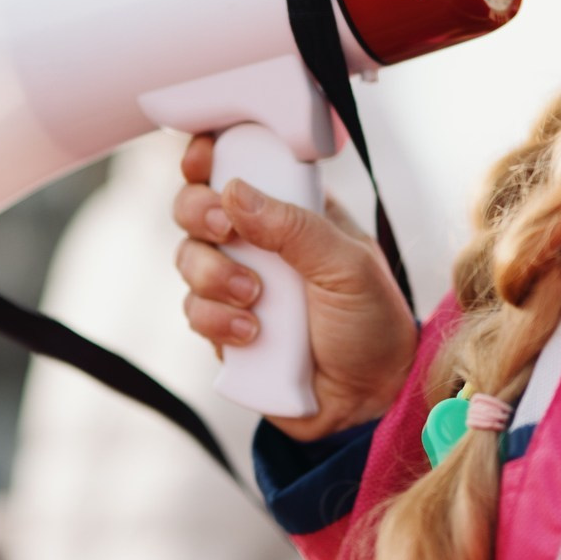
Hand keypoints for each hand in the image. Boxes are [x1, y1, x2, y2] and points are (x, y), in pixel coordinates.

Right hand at [172, 133, 416, 441]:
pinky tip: (252, 334)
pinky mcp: (223, 328)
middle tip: (225, 230)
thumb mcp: (349, 267)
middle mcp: (259, 243)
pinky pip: (193, 312)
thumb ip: (294, 227)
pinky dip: (216, 320)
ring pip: (187, 258)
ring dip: (213, 274)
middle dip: (200, 213)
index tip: (203, 158)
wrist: (368, 402)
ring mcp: (236, 284)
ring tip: (255, 299)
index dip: (212, 157)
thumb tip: (235, 191)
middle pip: (196, 206)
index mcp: (293, 212)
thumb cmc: (373, 325)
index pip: (242, 167)